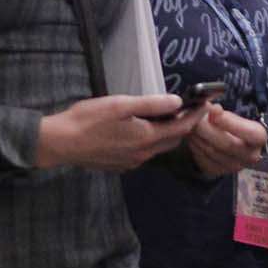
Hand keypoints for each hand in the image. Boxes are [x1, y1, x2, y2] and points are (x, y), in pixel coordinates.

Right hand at [37, 94, 199, 174]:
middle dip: (184, 125)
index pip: (181, 128)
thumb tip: (177, 102)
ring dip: (167, 134)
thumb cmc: (88, 120)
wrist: (61, 143)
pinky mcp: (121, 165)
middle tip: (190, 109)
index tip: (206, 104)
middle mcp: (144, 154)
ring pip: (158, 147)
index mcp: (146, 138)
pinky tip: (142, 130)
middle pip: (173, 140)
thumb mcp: (121, 105)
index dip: (195, 116)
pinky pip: (144, 152)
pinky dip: (151, 141)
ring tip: (168, 117)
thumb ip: (151, 104)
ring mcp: (132, 162)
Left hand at [185, 104, 267, 178]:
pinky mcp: (218, 171)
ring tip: (191, 124)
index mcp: (259, 138)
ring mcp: (234, 166)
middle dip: (207, 128)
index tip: (214, 109)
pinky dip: (195, 146)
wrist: (227, 140)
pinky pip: (203, 159)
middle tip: (194, 117)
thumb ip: (223, 113)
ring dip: (197, 136)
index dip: (230, 122)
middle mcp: (250, 156)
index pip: (249, 132)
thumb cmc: (230, 124)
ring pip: (212, 151)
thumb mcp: (231, 115)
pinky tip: (192, 136)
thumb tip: (212, 110)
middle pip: (227, 143)